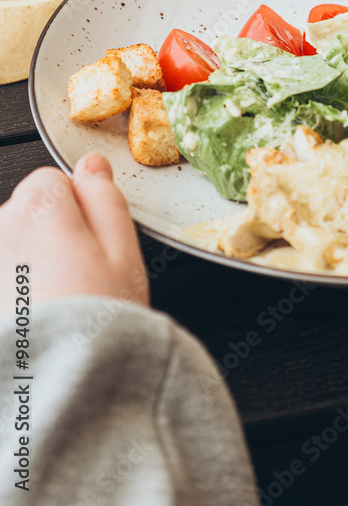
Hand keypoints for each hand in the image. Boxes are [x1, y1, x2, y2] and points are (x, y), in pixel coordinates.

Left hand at [0, 154, 148, 316]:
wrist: (58, 391)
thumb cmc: (96, 325)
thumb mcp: (124, 253)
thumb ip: (106, 199)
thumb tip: (93, 167)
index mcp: (39, 207)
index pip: (54, 182)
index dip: (78, 211)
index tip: (91, 245)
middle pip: (25, 215)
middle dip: (47, 239)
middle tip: (77, 283)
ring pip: (10, 252)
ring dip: (24, 270)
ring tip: (50, 311)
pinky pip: (6, 278)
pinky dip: (14, 294)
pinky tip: (31, 324)